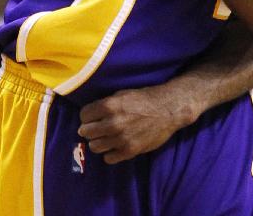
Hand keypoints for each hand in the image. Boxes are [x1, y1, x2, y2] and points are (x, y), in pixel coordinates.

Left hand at [78, 85, 195, 163]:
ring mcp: (121, 138)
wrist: (168, 109)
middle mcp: (113, 123)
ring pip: (95, 146)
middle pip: (86, 132)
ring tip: (106, 137)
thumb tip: (90, 117)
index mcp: (110, 105)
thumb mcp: (123, 94)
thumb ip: (106, 105)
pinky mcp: (129, 151)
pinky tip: (116, 145)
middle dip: (89, 129)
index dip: (87, 115)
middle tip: (96, 128)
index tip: (92, 116)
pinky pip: (108, 158)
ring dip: (98, 141)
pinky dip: (110, 152)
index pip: (84, 115)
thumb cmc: (145, 99)